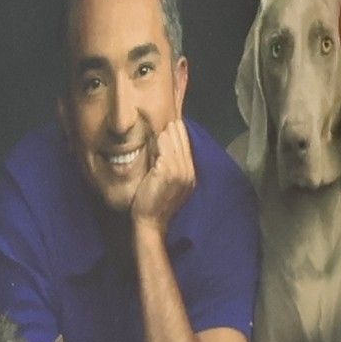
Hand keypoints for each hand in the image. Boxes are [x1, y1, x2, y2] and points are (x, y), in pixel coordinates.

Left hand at [128, 116, 195, 231]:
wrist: (151, 222)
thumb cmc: (156, 202)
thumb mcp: (171, 184)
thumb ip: (172, 166)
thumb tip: (164, 144)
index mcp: (190, 173)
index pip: (186, 142)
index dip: (176, 130)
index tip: (165, 121)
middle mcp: (188, 171)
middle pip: (181, 138)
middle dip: (169, 128)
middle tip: (158, 118)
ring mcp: (179, 171)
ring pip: (171, 140)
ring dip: (161, 132)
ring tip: (153, 125)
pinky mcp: (166, 172)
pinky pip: (162, 149)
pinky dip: (155, 143)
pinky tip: (149, 138)